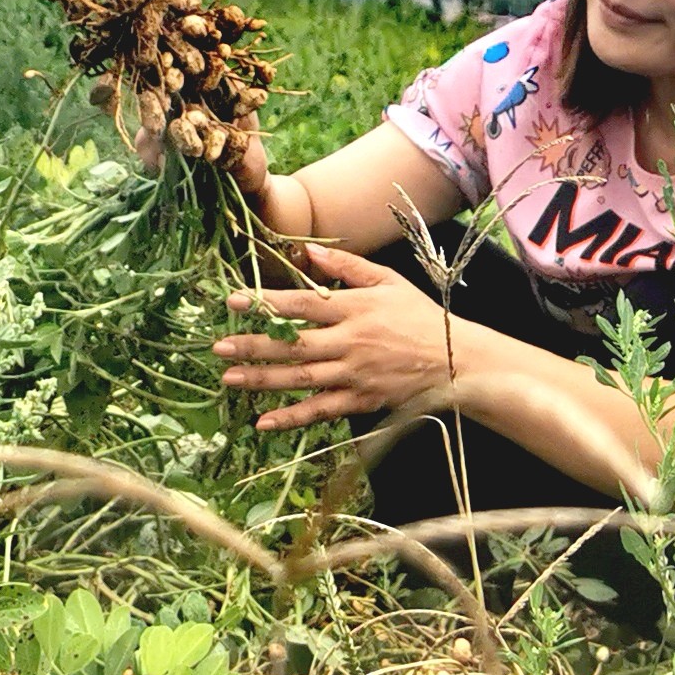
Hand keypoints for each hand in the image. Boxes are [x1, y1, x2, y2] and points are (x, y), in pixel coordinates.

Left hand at [211, 243, 462, 429]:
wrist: (456, 360)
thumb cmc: (419, 317)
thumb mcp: (389, 282)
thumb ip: (348, 267)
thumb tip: (311, 252)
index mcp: (355, 308)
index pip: (302, 304)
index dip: (266, 303)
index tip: (234, 301)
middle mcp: (351, 342)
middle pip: (294, 343)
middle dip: (253, 345)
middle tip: (218, 346)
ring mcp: (354, 374)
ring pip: (301, 378)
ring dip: (262, 379)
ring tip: (229, 377)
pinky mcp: (361, 400)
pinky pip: (321, 410)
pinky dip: (292, 418)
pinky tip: (264, 422)